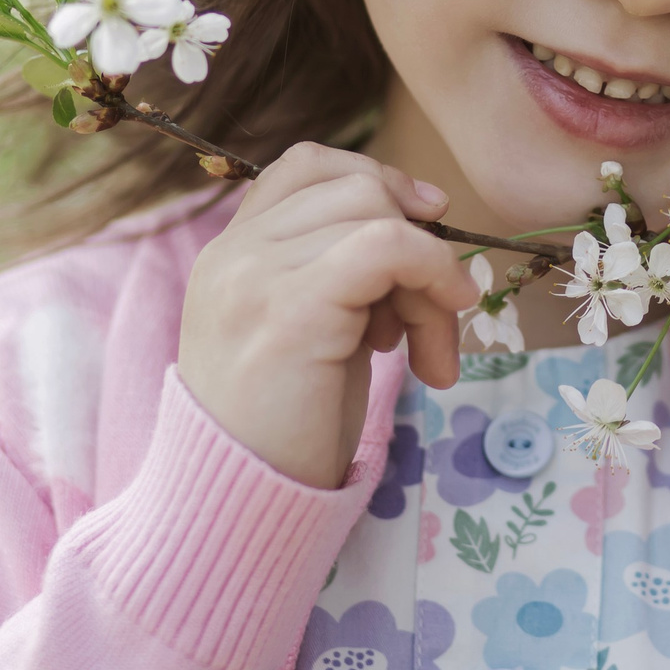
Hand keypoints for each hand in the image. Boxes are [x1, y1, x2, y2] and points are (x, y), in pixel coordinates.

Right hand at [179, 143, 478, 487]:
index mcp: (232, 253)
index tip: (427, 222)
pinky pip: (388, 246)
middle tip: (427, 324)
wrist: (239, 502)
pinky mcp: (290, 307)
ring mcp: (255, 274)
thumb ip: (345, 273)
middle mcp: (234, 252)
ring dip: (429, 279)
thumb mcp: (315, 330)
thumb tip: (424, 221)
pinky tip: (437, 345)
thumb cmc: (286, 430)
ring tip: (424, 352)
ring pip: (379, 214)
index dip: (377, 179)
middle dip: (417, 244)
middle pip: (357, 188)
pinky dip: (432, 276)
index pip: (306, 166)